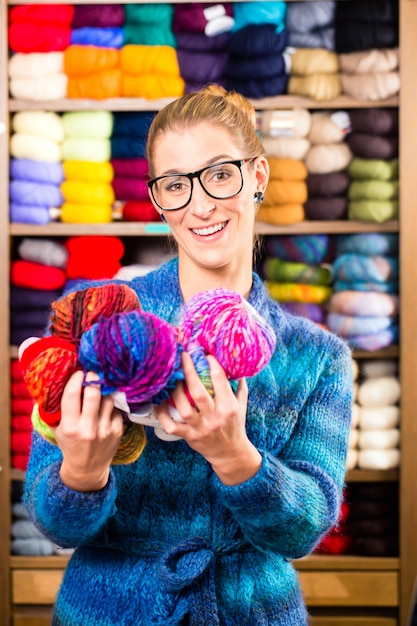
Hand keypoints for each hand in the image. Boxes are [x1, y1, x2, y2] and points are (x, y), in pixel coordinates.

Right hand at [54, 370, 123, 491]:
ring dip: (104, 391)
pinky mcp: (118, 431)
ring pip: (108, 399)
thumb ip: (57, 409)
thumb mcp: (57, 429)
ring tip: (100, 388)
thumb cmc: (70, 444)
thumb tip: (59, 381)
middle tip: (93, 372)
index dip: (76, 379)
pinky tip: (106, 406)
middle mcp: (88, 428)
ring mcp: (105, 430)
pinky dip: (111, 406)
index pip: (72, 395)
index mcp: (70, 427)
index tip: (79, 372)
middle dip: (94, 379)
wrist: (87, 468)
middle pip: (94, 394)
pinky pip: (116, 409)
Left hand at [156, 352, 261, 484]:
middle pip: (198, 392)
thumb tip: (235, 363)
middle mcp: (214, 417)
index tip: (204, 353)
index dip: (211, 364)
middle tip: (183, 356)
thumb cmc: (235, 424)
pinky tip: (159, 401)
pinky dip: (163, 414)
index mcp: (228, 406)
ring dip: (175, 390)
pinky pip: (171, 425)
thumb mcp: (241, 404)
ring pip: (183, 407)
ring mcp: (200, 428)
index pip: (219, 380)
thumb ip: (238, 385)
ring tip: (171, 376)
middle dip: (189, 371)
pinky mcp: (189, 437)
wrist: (230, 453)